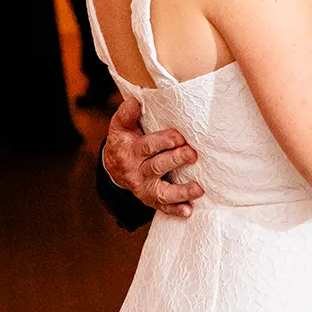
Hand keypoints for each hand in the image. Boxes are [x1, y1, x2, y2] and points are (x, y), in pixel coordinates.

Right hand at [103, 97, 204, 216]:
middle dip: (175, 160)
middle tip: (192, 154)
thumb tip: (135, 101)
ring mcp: (143, 187)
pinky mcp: (150, 199)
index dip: (163, 141)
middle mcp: (136, 171)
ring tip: (199, 188)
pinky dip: (175, 210)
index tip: (179, 137)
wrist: (113, 168)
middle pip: (157, 166)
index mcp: (130, 150)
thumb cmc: (123, 141)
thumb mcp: (120, 127)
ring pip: (162, 191)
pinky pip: (162, 207)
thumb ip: (127, 114)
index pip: (147, 146)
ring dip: (181, 191)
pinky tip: (188, 210)